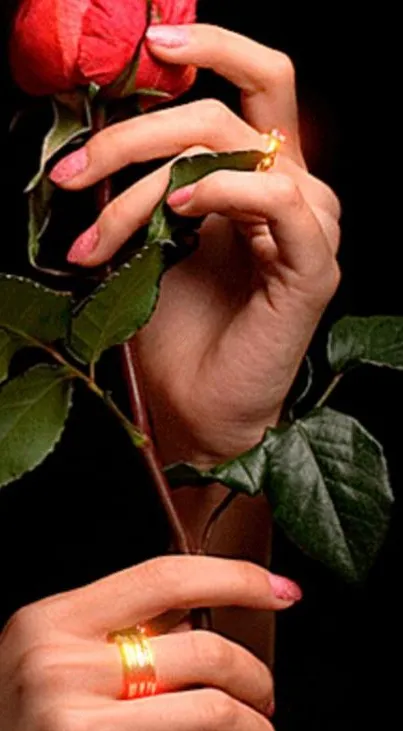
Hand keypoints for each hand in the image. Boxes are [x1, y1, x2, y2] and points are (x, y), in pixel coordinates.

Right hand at [0, 557, 300, 730]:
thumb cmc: (15, 710)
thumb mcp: (47, 647)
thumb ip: (119, 625)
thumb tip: (201, 610)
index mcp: (55, 619)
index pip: (164, 578)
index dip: (235, 579)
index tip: (283, 591)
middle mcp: (61, 667)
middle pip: (199, 650)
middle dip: (254, 673)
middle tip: (266, 693)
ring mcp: (71, 730)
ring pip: (205, 712)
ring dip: (254, 728)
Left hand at [50, 24, 340, 465]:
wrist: (196, 403)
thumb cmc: (175, 326)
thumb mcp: (152, 234)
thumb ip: (151, 178)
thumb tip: (105, 131)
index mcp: (260, 173)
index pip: (251, 81)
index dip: (209, 47)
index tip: (145, 51)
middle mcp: (292, 187)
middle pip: (224, 110)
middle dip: (134, 135)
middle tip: (73, 173)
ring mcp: (309, 225)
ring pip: (233, 151)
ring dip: (150, 186)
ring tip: (102, 236)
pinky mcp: (313, 266)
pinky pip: (279, 199)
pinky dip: (225, 190)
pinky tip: (181, 211)